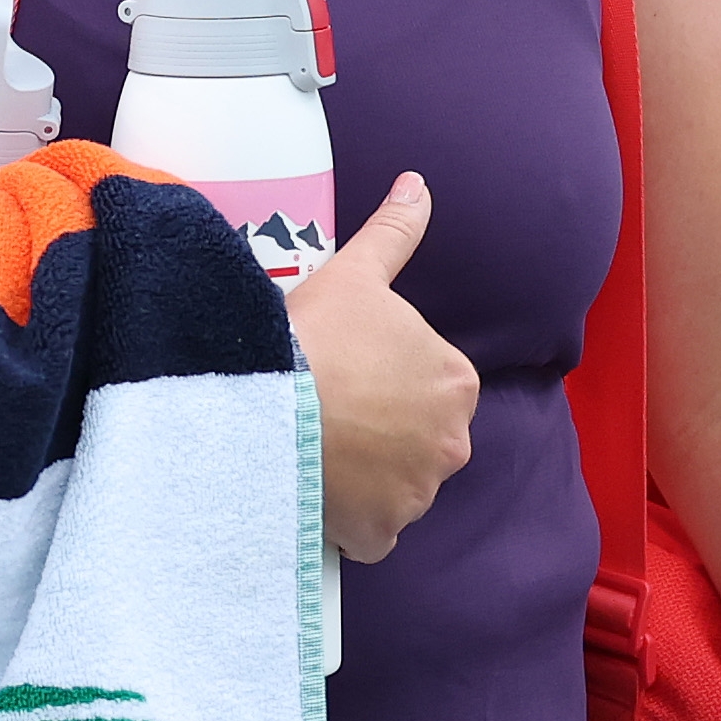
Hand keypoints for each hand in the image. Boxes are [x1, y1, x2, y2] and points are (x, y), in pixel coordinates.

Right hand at [281, 170, 474, 562]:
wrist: (265, 405)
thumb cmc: (313, 338)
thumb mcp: (356, 274)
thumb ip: (396, 233)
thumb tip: (418, 187)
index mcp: (455, 381)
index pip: (430, 387)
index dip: (386, 382)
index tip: (347, 376)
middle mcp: (451, 441)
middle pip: (418, 440)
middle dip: (383, 434)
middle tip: (327, 413)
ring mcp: (418, 493)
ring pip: (397, 487)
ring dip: (367, 477)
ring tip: (314, 448)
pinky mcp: (382, 533)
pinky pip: (373, 533)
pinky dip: (351, 522)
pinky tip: (318, 491)